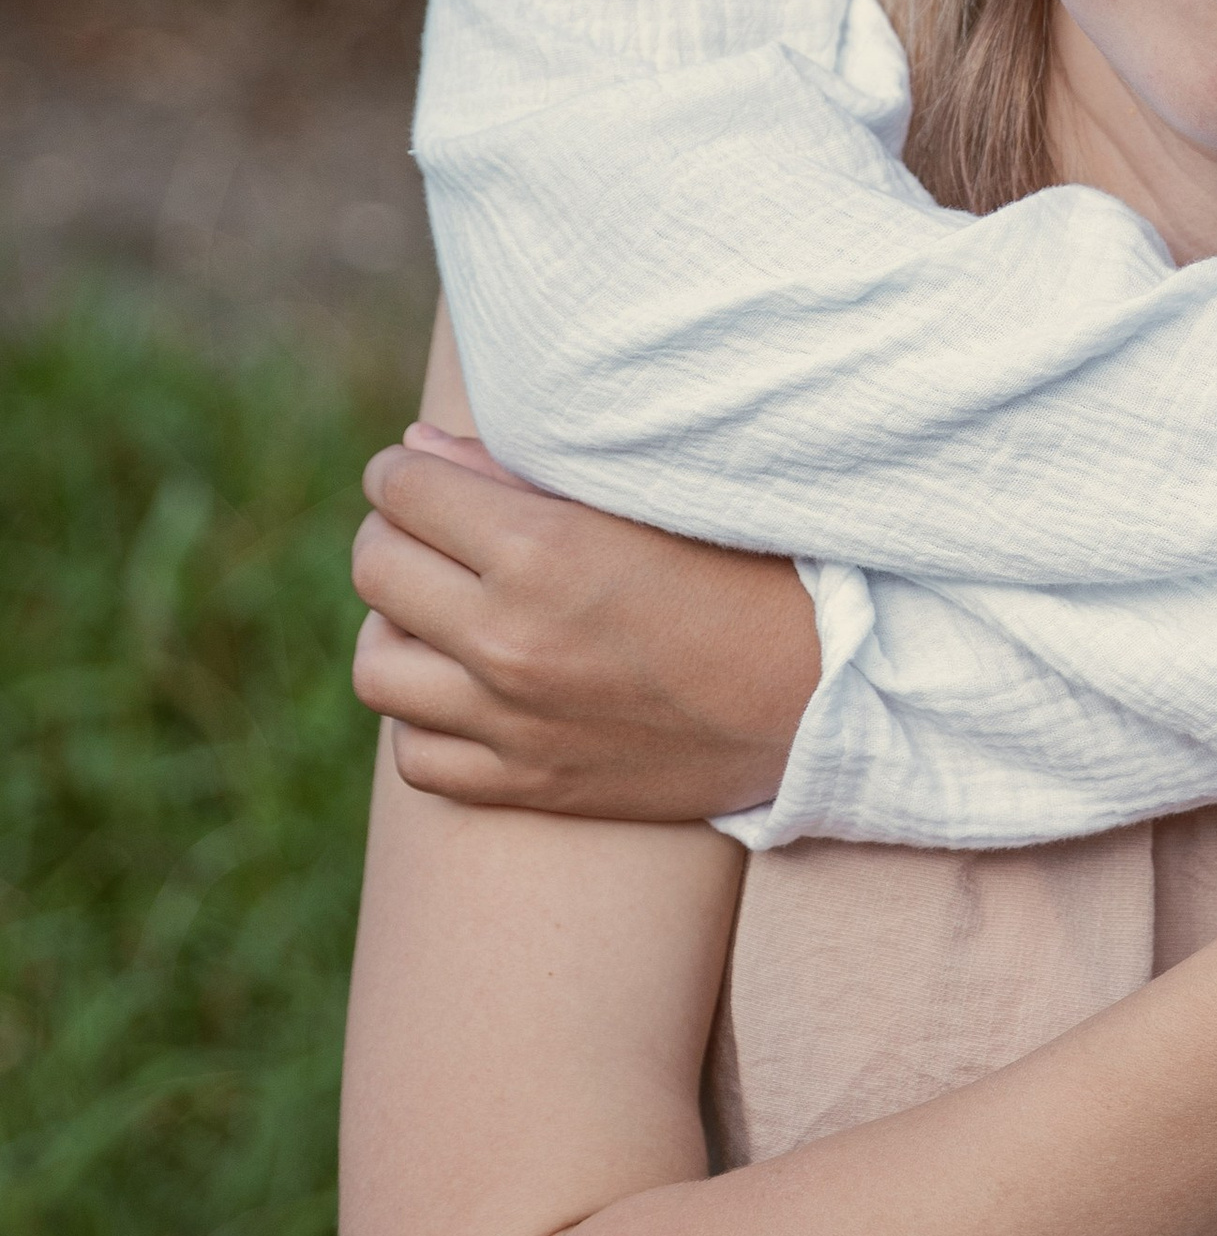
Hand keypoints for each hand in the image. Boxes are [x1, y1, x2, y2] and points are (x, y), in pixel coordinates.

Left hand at [349, 429, 822, 819]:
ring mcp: (514, 722)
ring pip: (378, 666)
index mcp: (542, 552)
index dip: (407, 472)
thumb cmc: (746, 573)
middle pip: (376, 568)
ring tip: (444, 613)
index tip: (426, 474)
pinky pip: (417, 756)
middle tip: (438, 532)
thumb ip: (520, 470)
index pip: (403, 491)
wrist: (821, 698)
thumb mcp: (645, 500)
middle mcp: (512, 640)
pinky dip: (429, 718)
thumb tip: (414, 450)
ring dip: (401, 628)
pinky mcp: (530, 785)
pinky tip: (471, 688)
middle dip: (397, 535)